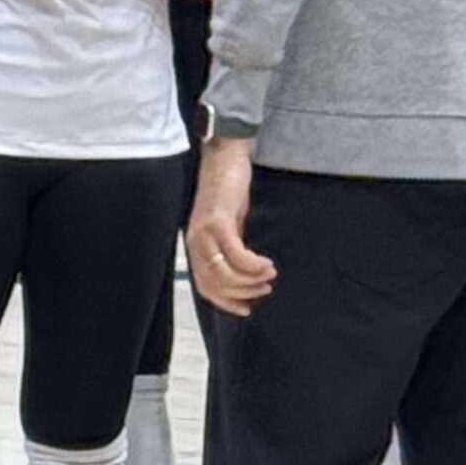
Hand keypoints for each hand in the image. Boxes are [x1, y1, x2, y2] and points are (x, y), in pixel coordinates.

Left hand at [188, 135, 275, 315]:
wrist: (224, 155)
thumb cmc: (228, 187)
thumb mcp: (230, 223)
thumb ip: (232, 246)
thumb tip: (247, 272)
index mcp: (196, 244)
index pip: (205, 286)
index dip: (226, 302)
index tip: (247, 309)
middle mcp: (195, 242)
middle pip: (215, 284)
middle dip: (243, 293)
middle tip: (265, 289)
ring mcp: (204, 232)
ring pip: (225, 273)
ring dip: (250, 280)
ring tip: (270, 276)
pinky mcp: (218, 221)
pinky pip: (237, 254)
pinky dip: (253, 264)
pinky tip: (266, 263)